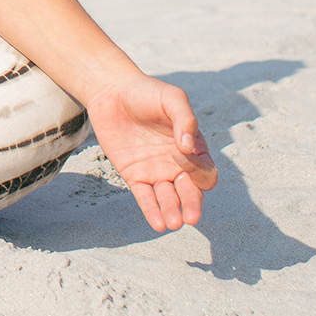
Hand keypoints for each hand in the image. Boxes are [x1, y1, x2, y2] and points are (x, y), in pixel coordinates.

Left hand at [84, 74, 217, 232]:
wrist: (112, 91)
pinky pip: (145, 198)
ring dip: (172, 212)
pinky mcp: (134, 175)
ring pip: (169, 199)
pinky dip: (152, 211)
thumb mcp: (172, 98)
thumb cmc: (147, 93)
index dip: (195, 168)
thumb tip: (187, 148)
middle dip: (192, 205)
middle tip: (191, 217)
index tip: (177, 153)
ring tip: (173, 223)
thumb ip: (185, 118)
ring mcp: (156, 171)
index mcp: (193, 149)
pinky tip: (157, 224)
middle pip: (191, 192)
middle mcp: (177, 164)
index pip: (204, 171)